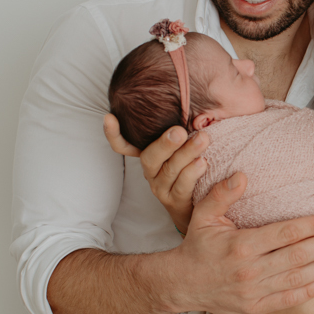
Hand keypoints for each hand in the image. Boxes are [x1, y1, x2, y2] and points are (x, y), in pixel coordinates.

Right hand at [104, 115, 207, 232]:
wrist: (203, 203)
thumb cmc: (195, 164)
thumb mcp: (187, 144)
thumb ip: (189, 127)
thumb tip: (199, 110)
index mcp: (150, 154)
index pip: (124, 145)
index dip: (114, 134)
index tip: (110, 117)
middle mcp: (151, 171)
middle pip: (150, 157)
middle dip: (165, 143)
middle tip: (180, 131)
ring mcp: (161, 187)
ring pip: (170, 169)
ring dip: (187, 153)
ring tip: (202, 140)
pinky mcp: (174, 200)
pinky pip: (182, 186)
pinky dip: (192, 173)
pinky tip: (203, 162)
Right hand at [168, 172, 313, 313]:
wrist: (180, 284)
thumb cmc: (196, 247)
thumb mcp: (203, 215)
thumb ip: (222, 194)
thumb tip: (242, 175)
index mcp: (241, 245)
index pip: (285, 233)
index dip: (312, 225)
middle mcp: (250, 270)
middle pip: (297, 255)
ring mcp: (253, 291)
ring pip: (297, 278)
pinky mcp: (255, 308)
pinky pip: (288, 298)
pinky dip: (310, 291)